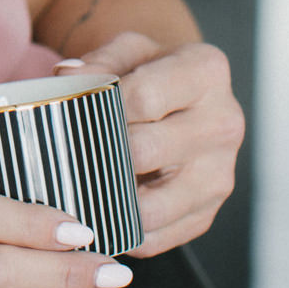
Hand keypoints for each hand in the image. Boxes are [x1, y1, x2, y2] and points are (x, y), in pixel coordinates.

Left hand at [55, 32, 244, 256]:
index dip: (101, 107)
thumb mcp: (127, 51)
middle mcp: (224, 124)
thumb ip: (97, 61)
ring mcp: (219, 174)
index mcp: (206, 72)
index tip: (72, 113)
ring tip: (76, 189)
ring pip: (153, 206)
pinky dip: (123, 232)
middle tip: (64, 155)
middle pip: (147, 151)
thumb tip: (67, 76)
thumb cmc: (150, 72)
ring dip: (108, 202)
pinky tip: (98, 213)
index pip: (144, 97)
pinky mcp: (208, 213)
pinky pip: (158, 236)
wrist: (184, 100)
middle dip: (100, 154)